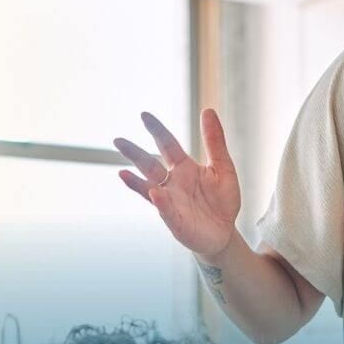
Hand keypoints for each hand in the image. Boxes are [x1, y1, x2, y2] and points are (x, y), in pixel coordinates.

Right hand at [114, 108, 240, 261]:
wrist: (225, 232)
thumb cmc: (222, 200)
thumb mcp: (223, 167)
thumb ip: (215, 141)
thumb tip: (207, 110)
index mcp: (184, 167)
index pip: (167, 145)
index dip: (157, 130)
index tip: (144, 115)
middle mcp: (172, 183)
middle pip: (149, 165)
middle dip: (134, 154)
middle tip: (118, 141)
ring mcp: (170, 201)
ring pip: (149, 188)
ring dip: (135, 181)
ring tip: (122, 172)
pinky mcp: (175, 220)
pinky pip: (165, 210)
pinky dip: (160, 202)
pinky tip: (154, 193)